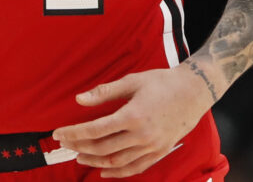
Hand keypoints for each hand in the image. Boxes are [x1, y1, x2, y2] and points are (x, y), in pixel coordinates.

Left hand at [51, 64, 215, 177]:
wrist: (194, 92)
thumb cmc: (162, 82)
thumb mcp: (132, 81)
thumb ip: (104, 92)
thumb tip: (79, 100)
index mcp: (133, 115)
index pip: (95, 130)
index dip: (74, 133)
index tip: (59, 133)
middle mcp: (141, 135)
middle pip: (102, 147)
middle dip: (79, 147)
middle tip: (64, 144)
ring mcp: (152, 147)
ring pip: (117, 161)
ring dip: (94, 161)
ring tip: (79, 157)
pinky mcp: (159, 152)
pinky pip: (135, 168)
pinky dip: (118, 172)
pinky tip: (104, 170)